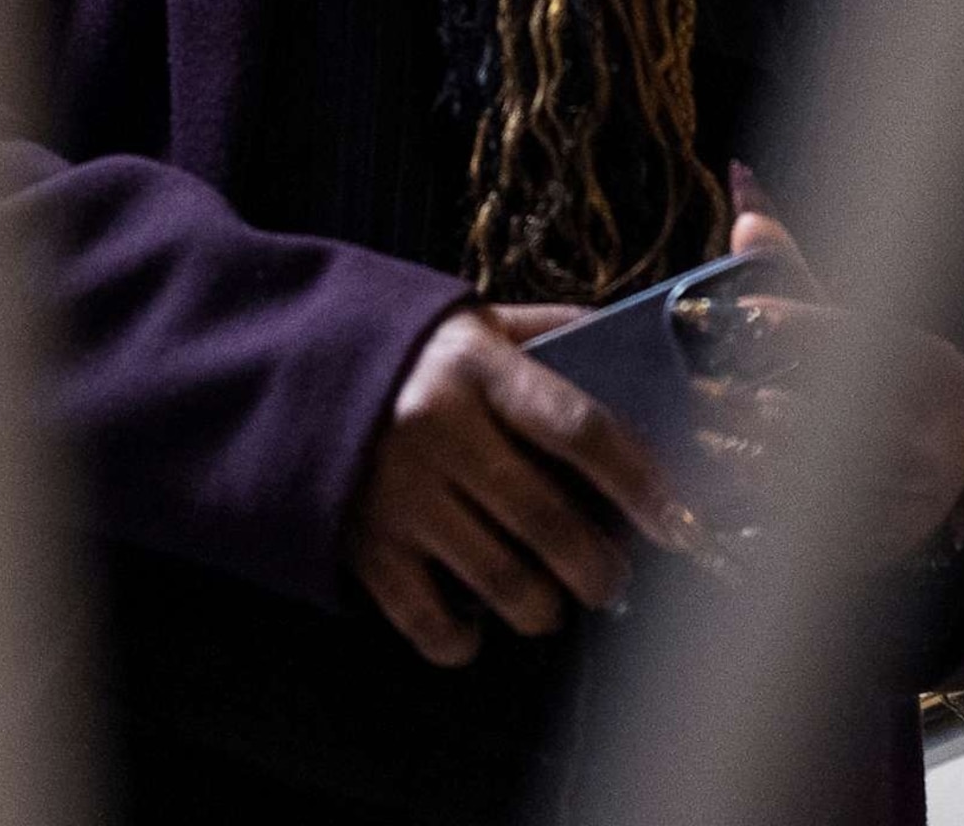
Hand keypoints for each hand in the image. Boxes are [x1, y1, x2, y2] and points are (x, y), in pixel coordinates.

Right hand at [347, 305, 689, 667]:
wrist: (279, 365)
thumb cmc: (402, 350)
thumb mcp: (469, 321)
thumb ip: (545, 331)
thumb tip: (633, 336)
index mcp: (476, 369)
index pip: (579, 429)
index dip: (642, 483)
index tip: (683, 524)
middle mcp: (439, 429)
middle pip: (547, 518)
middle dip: (598, 566)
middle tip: (612, 580)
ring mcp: (398, 491)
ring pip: (499, 578)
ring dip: (543, 607)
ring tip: (551, 604)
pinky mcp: (362, 542)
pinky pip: (426, 618)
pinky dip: (462, 641)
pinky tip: (476, 630)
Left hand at [695, 188, 963, 562]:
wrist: (952, 479)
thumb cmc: (882, 383)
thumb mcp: (857, 325)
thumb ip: (795, 273)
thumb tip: (742, 196)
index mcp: (936, 369)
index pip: (862, 340)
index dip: (798, 325)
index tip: (741, 316)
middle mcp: (939, 433)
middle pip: (839, 412)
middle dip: (762, 401)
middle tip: (699, 390)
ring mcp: (919, 495)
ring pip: (828, 474)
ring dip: (757, 461)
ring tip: (702, 442)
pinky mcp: (891, 543)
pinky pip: (821, 529)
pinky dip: (770, 515)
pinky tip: (724, 500)